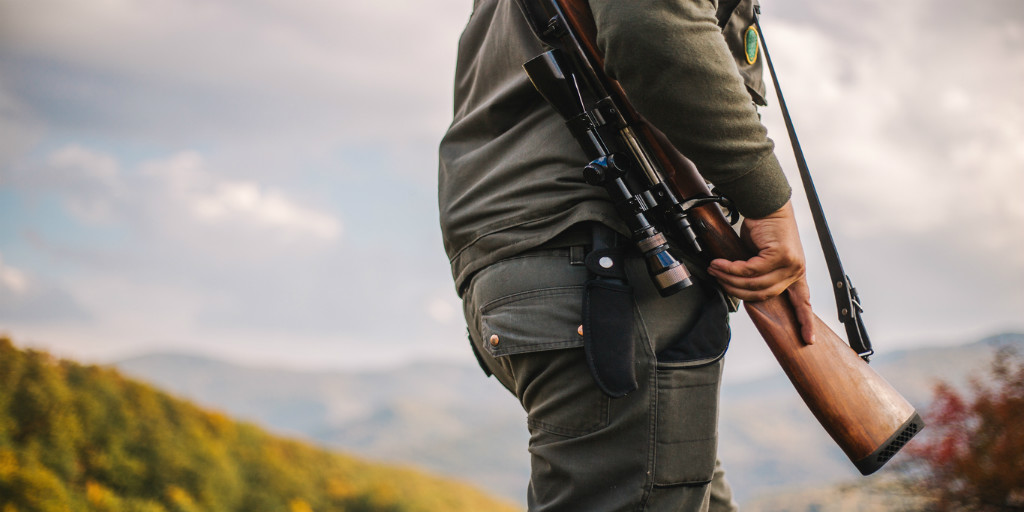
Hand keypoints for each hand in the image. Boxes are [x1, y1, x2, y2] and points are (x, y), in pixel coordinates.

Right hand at [706, 201, 815, 343]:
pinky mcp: (781, 255)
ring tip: (715, 270)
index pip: (802, 300)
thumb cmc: (763, 228)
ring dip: (731, 278)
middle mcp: (796, 270)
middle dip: (737, 289)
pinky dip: (732, 268)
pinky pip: (751, 270)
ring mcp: (791, 263)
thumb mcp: (760, 255)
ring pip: (756, 283)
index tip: (808, 339)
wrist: (767, 204)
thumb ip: (756, 273)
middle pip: (764, 293)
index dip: (804, 320)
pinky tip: (720, 264)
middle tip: (718, 279)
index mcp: (796, 273)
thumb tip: (738, 287)